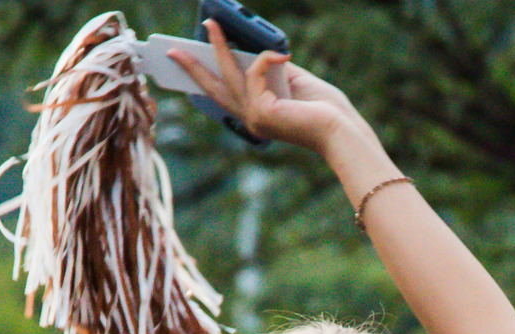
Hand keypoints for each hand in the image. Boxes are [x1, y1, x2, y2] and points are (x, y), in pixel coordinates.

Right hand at [169, 19, 364, 153]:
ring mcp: (253, 117)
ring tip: (212, 25)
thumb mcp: (294, 81)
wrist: (341, 128)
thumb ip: (272, 69)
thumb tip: (256, 53)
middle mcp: (251, 119)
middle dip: (193, 67)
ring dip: (219, 46)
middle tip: (173, 51)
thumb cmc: (325, 109)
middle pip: (213, 88)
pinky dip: (267, 59)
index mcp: (257, 114)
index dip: (205, 78)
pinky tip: (284, 56)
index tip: (189, 63)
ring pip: (228, 75)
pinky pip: (256, 72)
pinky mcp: (261, 111)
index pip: (224, 95)